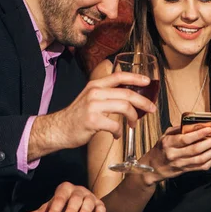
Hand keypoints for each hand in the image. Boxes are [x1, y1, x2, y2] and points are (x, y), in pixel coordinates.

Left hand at [19, 182, 105, 211]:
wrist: (78, 205)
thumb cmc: (62, 207)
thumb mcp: (50, 209)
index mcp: (65, 189)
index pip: (59, 198)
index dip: (55, 209)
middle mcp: (78, 191)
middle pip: (75, 198)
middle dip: (71, 209)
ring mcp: (89, 197)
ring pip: (88, 201)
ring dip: (85, 211)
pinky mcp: (99, 204)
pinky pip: (100, 207)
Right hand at [31, 72, 156, 155]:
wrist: (58, 129)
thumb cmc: (77, 116)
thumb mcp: (90, 98)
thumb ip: (106, 94)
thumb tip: (128, 97)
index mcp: (95, 85)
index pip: (119, 76)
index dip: (135, 77)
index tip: (148, 81)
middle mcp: (95, 92)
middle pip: (127, 93)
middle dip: (143, 102)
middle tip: (152, 108)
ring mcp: (93, 106)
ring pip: (124, 107)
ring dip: (134, 118)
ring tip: (134, 124)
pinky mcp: (92, 121)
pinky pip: (115, 126)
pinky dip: (120, 132)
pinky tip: (117, 135)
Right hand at [141, 126, 210, 185]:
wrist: (153, 168)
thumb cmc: (160, 149)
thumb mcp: (165, 136)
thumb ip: (178, 129)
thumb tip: (194, 123)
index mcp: (168, 143)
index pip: (186, 138)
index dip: (200, 133)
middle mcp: (174, 154)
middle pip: (197, 149)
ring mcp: (181, 164)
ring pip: (202, 159)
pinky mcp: (186, 171)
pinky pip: (202, 167)